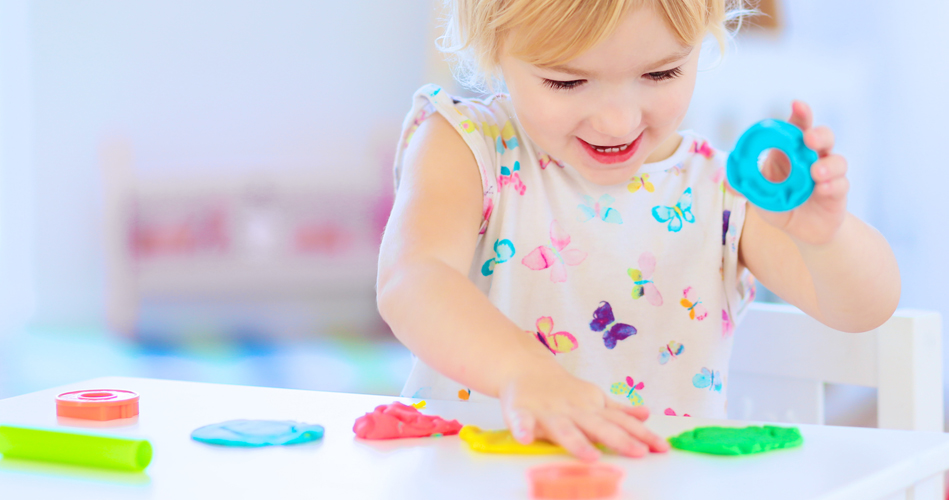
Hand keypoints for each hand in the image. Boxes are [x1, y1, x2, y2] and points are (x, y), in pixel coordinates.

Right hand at [499, 365, 668, 461]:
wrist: (525, 368)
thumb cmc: (562, 391)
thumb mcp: (593, 398)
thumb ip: (617, 410)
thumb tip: (646, 414)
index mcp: (591, 409)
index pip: (621, 423)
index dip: (641, 434)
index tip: (660, 447)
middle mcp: (573, 411)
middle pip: (598, 427)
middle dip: (619, 440)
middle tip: (639, 452)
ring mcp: (548, 413)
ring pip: (564, 429)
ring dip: (577, 443)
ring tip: (591, 457)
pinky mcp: (521, 412)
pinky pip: (521, 421)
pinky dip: (522, 429)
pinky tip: (525, 439)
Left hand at [753, 101, 848, 245]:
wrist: (801, 230)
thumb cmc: (781, 204)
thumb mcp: (759, 196)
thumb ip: (745, 187)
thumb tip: (726, 181)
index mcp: (792, 152)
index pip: (799, 127)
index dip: (801, 114)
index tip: (797, 104)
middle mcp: (814, 157)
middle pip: (823, 137)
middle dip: (818, 134)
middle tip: (808, 139)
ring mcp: (829, 174)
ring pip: (837, 160)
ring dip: (827, 164)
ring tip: (815, 172)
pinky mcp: (838, 192)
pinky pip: (841, 185)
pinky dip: (832, 185)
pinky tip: (822, 189)